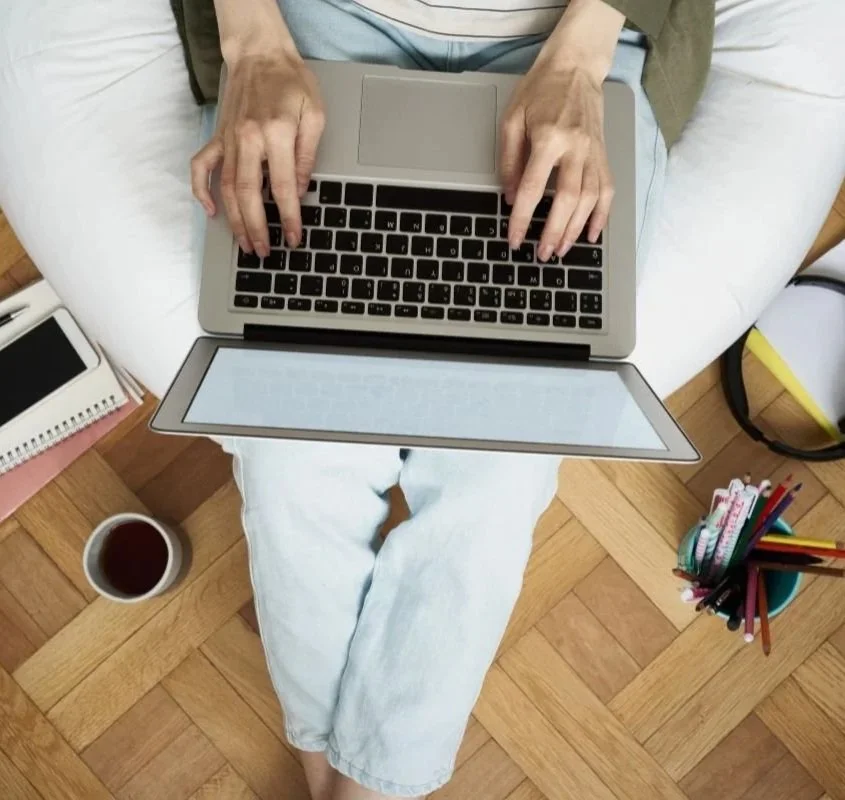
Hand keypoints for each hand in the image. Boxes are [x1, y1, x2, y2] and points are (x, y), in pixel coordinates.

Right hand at [191, 51, 324, 255]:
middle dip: (257, 228)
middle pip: (249, 194)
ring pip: (227, 188)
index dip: (288, 217)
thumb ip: (307, 155)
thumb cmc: (291, 82)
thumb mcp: (315, 114)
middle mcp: (249, 139)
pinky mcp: (218, 137)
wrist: (260, 54)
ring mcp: (229, 139)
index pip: (282, 187)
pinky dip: (201, 190)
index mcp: (277, 133)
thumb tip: (300, 189)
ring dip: (234, 220)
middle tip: (264, 252)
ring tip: (244, 243)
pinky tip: (209, 211)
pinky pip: (202, 167)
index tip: (293, 238)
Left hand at [501, 61, 612, 261]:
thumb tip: (511, 197)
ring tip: (561, 249)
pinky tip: (592, 234)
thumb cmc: (540, 90)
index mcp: (549, 138)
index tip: (514, 238)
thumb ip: (509, 160)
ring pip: (590, 199)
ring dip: (576, 229)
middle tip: (542, 254)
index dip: (522, 218)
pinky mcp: (603, 154)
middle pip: (567, 199)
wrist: (575, 66)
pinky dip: (602, 215)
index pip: (534, 188)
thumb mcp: (512, 119)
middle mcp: (576, 147)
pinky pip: (607, 189)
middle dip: (554, 231)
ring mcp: (594, 151)